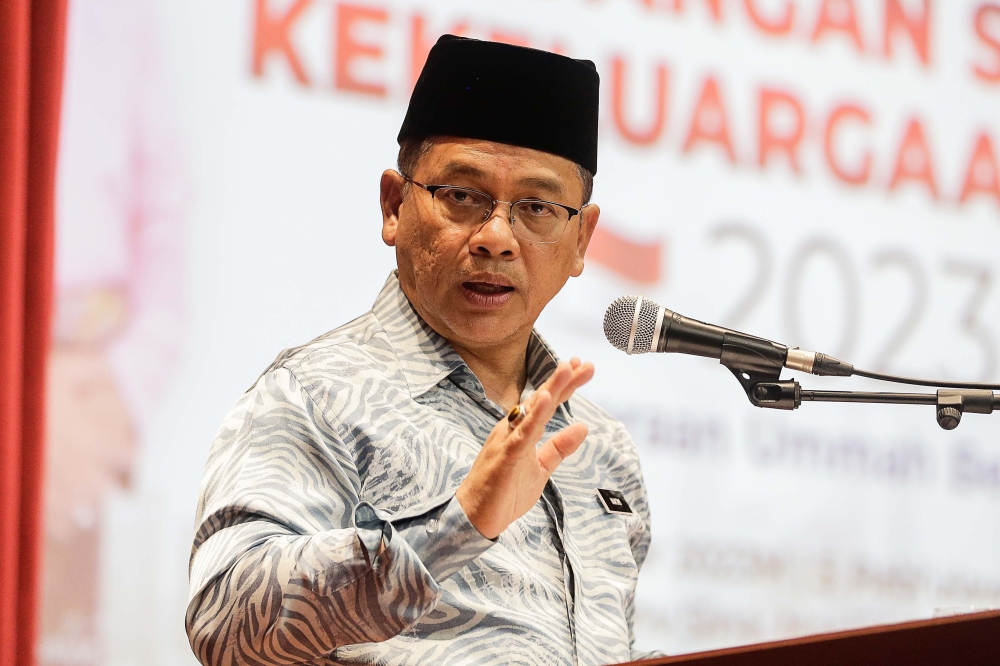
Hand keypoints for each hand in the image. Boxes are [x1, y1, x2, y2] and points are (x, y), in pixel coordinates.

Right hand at [456, 358, 594, 539]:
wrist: (476, 517)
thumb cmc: (504, 492)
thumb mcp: (541, 468)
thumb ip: (559, 447)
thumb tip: (582, 427)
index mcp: (520, 430)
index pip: (546, 404)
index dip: (564, 386)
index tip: (581, 367)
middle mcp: (512, 429)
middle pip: (541, 399)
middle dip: (563, 380)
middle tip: (583, 362)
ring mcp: (507, 440)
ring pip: (532, 410)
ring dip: (551, 388)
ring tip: (567, 369)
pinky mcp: (505, 455)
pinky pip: (522, 433)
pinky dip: (534, 416)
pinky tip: (545, 400)